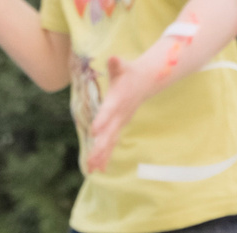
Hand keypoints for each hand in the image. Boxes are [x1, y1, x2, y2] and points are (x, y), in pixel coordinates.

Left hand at [85, 54, 158, 171]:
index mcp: (118, 101)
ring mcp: (120, 123)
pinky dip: (105, 156)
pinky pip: (112, 144)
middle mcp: (119, 116)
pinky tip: (97, 169)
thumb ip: (117, 64)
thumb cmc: (129, 73)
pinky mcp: (119, 127)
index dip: (102, 121)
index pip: (109, 112)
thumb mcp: (123, 66)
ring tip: (91, 169)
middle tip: (91, 160)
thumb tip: (113, 58)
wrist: (145, 82)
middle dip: (100, 148)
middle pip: (109, 134)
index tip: (94, 132)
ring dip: (101, 156)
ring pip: (110, 142)